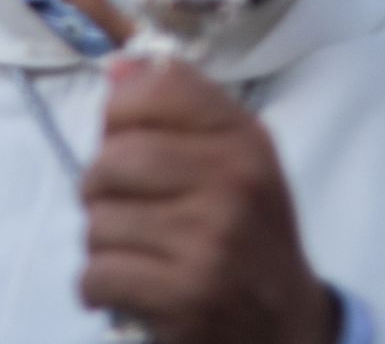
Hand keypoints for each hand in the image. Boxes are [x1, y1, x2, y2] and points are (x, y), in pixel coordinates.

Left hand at [79, 58, 338, 343]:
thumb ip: (175, 109)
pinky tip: (130, 287)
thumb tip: (116, 67)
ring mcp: (212, 243)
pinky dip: (99, 286)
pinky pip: (97, 274)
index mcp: (244, 141)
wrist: (288, 325)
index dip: (121, 114)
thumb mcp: (231, 160)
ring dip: (103, 242)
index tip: (129, 141)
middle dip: (101, 188)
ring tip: (139, 252)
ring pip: (98, 220)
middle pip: (111, 158)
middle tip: (127, 209)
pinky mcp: (186, 297)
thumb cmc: (244, 231)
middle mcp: (234, 185)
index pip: (154, 87)